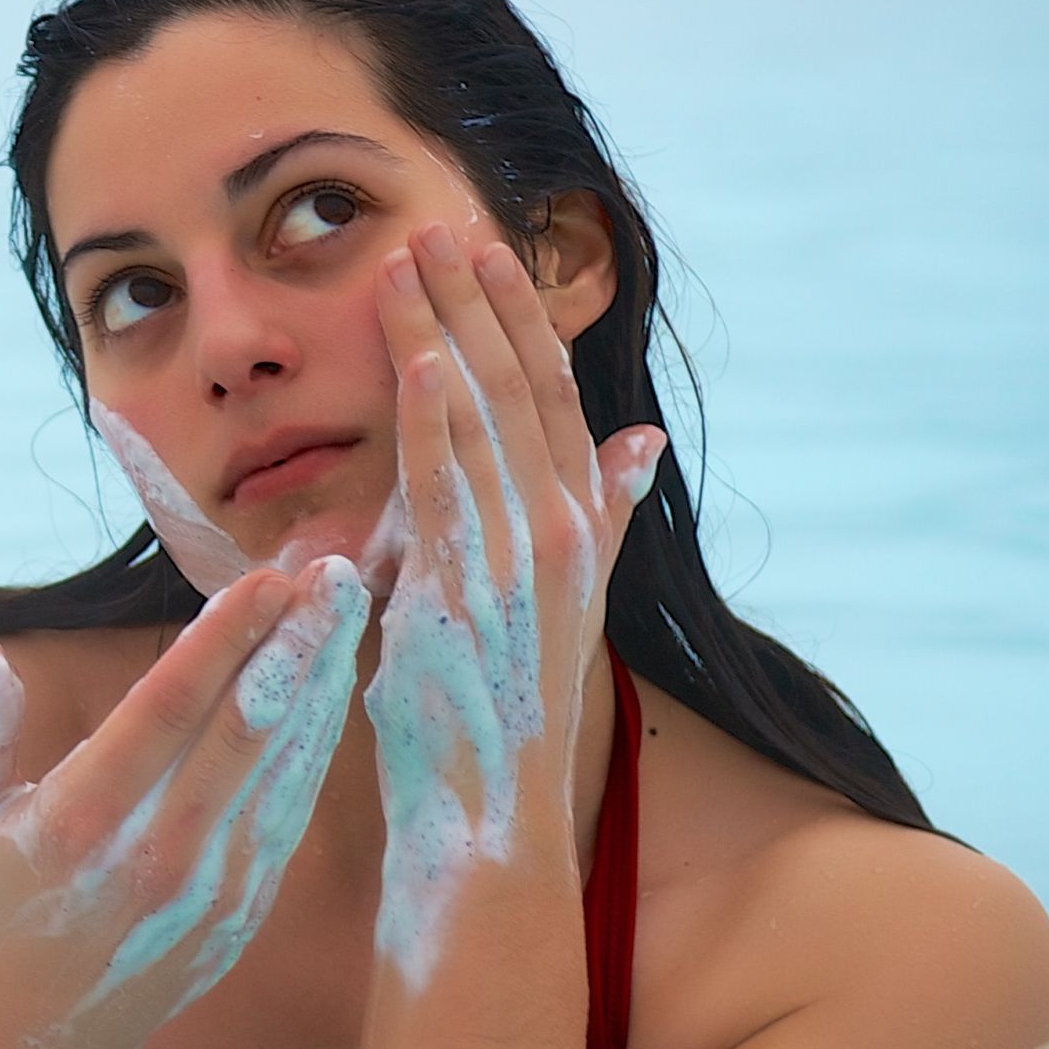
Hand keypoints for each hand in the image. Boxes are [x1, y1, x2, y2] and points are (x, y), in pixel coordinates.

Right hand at [0, 554, 370, 1048]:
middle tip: (335, 570)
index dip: (223, 637)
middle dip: (297, 642)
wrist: (39, 1037)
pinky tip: (336, 684)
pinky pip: (292, 810)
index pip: (165, 710)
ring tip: (348, 606)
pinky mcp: (244, 910)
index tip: (266, 576)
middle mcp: (151, 856)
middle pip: (244, 730)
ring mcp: (208, 889)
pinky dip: (319, 742)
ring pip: (283, 766)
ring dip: (323, 681)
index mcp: (76, 823)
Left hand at [365, 220, 664, 985]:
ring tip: (411, 256)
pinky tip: (419, 354)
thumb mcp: (555, 604)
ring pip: (484, 421)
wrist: (490, 825)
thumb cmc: (497, 721)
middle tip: (439, 222)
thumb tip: (638, 444)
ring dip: (447, 332)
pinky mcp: (470, 592)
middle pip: (521, 391)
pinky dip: (437, 415)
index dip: (518, 320)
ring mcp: (522, 563)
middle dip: (481, 302)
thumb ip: (594, 517)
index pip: (549, 400)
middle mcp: (561, 537)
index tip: (483, 250)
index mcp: (575, 532)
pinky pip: (449, 486)